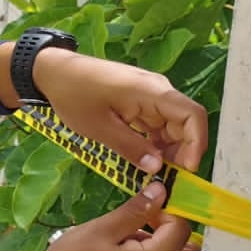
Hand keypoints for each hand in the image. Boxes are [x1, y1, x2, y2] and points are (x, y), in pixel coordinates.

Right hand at [17, 182, 199, 250]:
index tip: (146, 200)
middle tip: (148, 215)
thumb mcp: (102, 229)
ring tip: (127, 229)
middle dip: (175, 228)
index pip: (182, 230)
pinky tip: (121, 245)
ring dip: (163, 242)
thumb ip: (136, 210)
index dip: (169, 210)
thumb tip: (161, 190)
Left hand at [28, 50, 207, 173]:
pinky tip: (146, 161)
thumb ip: (131, 148)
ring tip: (155, 174)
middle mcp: (158, 91)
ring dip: (168, 150)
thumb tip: (157, 169)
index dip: (196, 144)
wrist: (54, 71)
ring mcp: (149, 96)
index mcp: (153, 92)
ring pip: (171, 127)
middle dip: (182, 152)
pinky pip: (156, 124)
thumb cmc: (74, 95)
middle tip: (168, 179)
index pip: (192, 115)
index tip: (187, 170)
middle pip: (185, 124)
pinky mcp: (139, 102)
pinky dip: (155, 143)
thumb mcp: (100, 128)